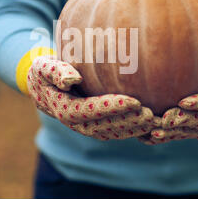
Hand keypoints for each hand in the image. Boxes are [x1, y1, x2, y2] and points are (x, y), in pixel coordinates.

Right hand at [27, 56, 153, 140]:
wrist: (43, 87)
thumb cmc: (45, 72)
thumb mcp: (44, 67)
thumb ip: (55, 72)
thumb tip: (71, 79)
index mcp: (65, 109)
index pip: (92, 110)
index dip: (113, 107)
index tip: (134, 101)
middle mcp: (77, 123)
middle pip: (106, 125)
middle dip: (129, 121)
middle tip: (151, 114)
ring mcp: (87, 127)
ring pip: (113, 132)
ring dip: (134, 128)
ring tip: (154, 120)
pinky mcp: (96, 126)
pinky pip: (115, 131)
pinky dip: (132, 130)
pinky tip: (149, 124)